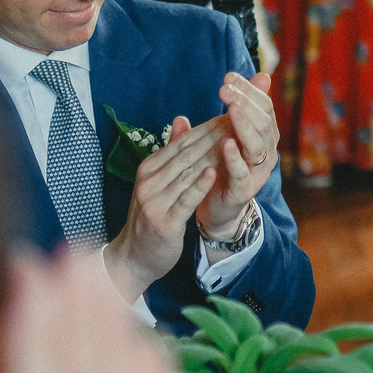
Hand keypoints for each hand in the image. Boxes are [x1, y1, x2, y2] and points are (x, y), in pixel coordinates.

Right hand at [101, 116, 232, 299]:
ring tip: (234, 141)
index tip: (229, 115)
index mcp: (148, 169)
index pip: (182, 143)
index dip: (207, 128)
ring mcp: (154, 202)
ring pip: (187, 174)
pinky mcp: (164, 222)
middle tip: (237, 122)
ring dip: (212, 156)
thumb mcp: (159, 182)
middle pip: (186, 155)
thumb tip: (182, 118)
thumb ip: (172, 152)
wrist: (134, 257)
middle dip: (214, 137)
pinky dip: (199, 185)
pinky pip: (184, 199)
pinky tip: (214, 172)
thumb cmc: (153, 216)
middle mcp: (148, 183)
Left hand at [195, 72, 278, 242]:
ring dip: (244, 125)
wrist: (216, 207)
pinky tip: (226, 143)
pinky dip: (235, 157)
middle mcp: (266, 150)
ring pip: (257, 144)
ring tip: (231, 109)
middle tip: (225, 89)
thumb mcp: (228, 131)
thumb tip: (261, 74)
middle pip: (262, 121)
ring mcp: (258, 171)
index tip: (228, 76)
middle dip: (244, 102)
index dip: (247, 90)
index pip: (262, 105)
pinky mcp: (245, 189)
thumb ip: (240, 106)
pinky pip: (242, 172)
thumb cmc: (223, 164)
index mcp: (264, 134)